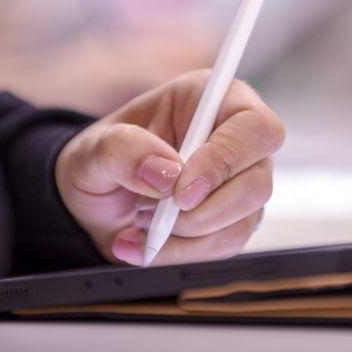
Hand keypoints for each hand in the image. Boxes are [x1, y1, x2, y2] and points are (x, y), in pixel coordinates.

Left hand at [55, 70, 284, 265]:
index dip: (225, 160)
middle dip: (204, 211)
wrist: (96, 199)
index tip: (182, 191)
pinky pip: (225, 245)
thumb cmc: (102, 159)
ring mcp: (240, 180)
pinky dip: (182, 252)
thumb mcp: (93, 147)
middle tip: (154, 214)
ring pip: (244, 221)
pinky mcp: (234, 218)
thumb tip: (165, 173)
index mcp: (210, 99)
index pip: (254, 126)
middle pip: (258, 181)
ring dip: (187, 236)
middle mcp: (235, 138)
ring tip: (140, 225)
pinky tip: (147, 243)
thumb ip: (123, 150)